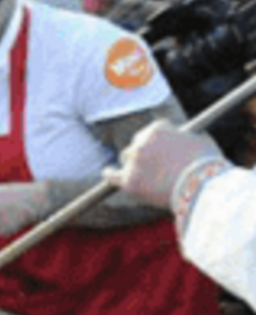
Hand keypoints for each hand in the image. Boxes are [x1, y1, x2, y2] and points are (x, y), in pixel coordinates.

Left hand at [105, 120, 223, 208]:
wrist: (202, 186)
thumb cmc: (207, 164)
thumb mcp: (199, 139)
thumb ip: (184, 137)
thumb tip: (183, 137)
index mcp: (157, 128)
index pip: (151, 132)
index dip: (158, 143)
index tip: (161, 149)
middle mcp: (141, 142)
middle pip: (137, 146)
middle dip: (145, 154)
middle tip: (156, 164)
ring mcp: (133, 162)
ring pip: (127, 160)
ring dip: (133, 165)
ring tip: (143, 174)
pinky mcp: (129, 181)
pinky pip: (113, 176)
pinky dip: (110, 174)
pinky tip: (107, 172)